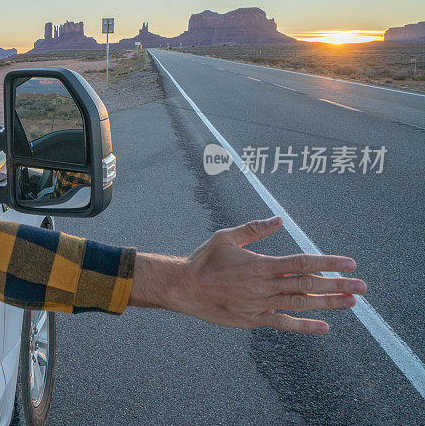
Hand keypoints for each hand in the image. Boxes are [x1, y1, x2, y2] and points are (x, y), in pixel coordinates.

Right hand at [128, 216, 366, 333]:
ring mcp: (259, 305)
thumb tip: (279, 219)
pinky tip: (324, 327)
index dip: (326, 262)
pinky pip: (283, 323)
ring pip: (300, 304)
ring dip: (328, 304)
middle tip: (362, 285)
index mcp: (260, 264)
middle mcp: (263, 286)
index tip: (348, 262)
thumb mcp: (226, 237)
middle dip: (337, 285)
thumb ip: (254, 228)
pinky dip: (304, 325)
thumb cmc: (203, 260)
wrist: (183, 288)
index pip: (300, 262)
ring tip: (351, 302)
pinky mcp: (253, 319)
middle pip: (307, 285)